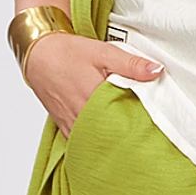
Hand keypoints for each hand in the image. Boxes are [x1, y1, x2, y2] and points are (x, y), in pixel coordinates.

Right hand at [23, 34, 163, 137]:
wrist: (38, 56)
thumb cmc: (68, 53)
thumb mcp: (103, 52)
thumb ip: (131, 64)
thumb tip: (157, 71)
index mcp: (95, 100)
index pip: (127, 121)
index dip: (142, 122)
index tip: (154, 121)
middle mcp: (83, 118)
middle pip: (114, 135)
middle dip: (129, 134)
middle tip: (145, 129)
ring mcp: (73, 126)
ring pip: (99, 141)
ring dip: (113, 138)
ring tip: (129, 134)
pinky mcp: (67, 129)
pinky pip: (86, 141)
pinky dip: (98, 140)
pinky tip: (109, 134)